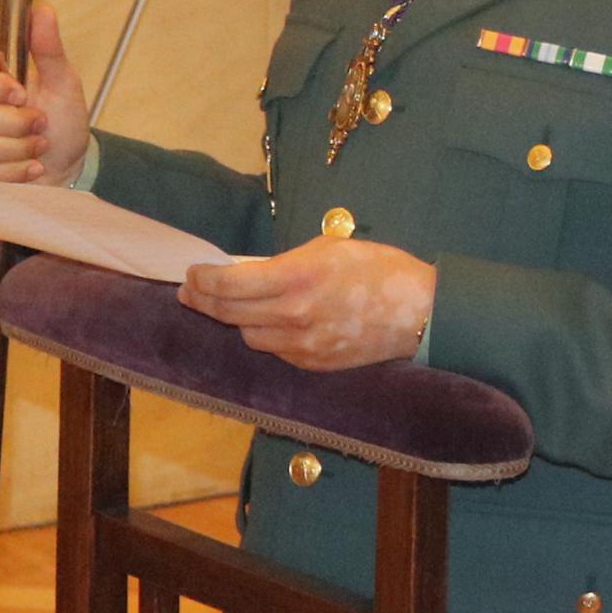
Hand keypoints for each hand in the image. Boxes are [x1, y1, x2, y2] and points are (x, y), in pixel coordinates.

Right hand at [0, 3, 92, 182]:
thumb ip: (49, 49)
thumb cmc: (63, 121)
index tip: (22, 94)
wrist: (67, 166)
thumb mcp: (64, 83)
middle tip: (41, 126)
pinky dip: (12, 174)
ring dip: (19, 151)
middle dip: (17, 126)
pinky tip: (30, 169)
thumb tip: (42, 9)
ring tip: (39, 148)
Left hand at [183, 237, 438, 371]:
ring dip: (236, 320)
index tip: (191, 273)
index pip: (228, 284)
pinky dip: (267, 336)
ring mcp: (301, 345)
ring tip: (231, 306)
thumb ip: (286, 262)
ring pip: (249, 336)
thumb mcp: (330, 249)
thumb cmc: (381, 271)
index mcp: (295, 278)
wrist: (421, 312)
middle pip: (228, 313)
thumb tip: (252, 271)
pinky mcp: (313, 363)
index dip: (202, 279)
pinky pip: (276, 350)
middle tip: (190, 291)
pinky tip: (271, 323)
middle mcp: (292, 316)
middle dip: (203, 301)